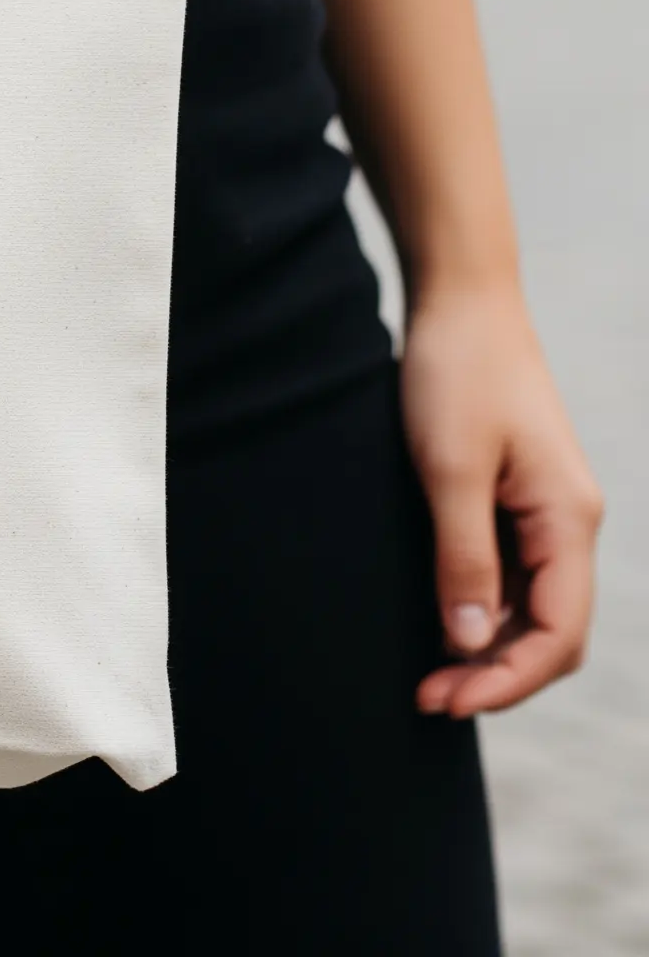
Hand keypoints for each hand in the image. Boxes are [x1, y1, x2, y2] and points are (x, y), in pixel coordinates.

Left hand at [403, 282, 602, 716]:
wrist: (461, 297)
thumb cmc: (456, 372)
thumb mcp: (450, 469)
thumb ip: (464, 559)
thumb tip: (471, 646)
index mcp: (569, 518)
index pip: (558, 633)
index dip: (508, 681)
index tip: (448, 702)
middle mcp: (570, 521)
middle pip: (552, 630)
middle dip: (497, 674)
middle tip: (429, 699)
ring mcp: (547, 509)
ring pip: (533, 607)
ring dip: (489, 648)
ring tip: (431, 676)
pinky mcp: (518, 495)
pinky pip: (514, 573)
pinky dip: (484, 609)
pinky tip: (445, 624)